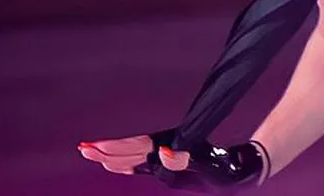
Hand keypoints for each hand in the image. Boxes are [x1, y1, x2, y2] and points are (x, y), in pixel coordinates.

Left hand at [78, 129, 265, 191]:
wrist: (239, 176)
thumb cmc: (224, 170)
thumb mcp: (206, 165)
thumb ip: (184, 161)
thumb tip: (164, 152)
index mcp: (166, 160)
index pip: (136, 150)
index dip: (114, 148)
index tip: (91, 146)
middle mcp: (162, 163)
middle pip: (130, 157)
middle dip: (106, 153)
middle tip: (83, 148)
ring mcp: (166, 167)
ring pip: (133, 161)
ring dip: (112, 157)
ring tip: (91, 151)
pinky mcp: (172, 167)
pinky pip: (144, 166)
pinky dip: (128, 164)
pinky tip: (116, 166)